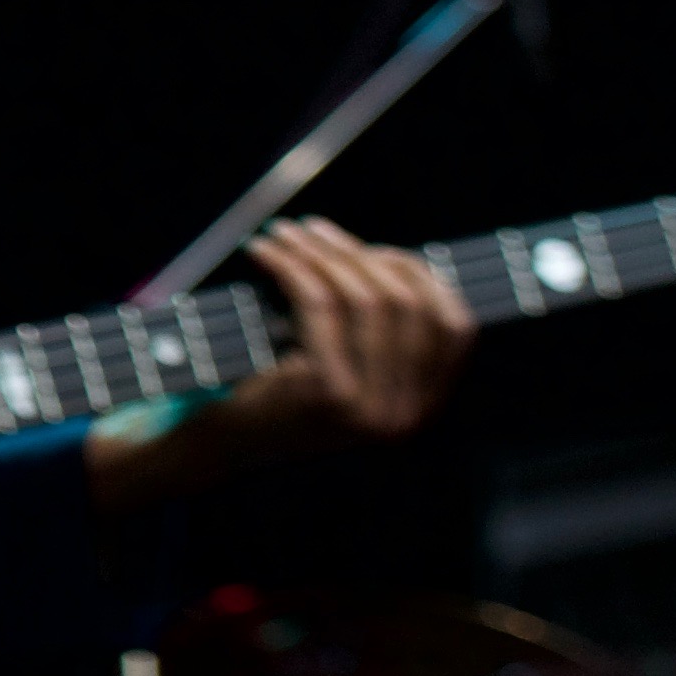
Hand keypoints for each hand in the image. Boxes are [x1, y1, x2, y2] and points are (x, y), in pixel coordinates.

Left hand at [86, 218, 473, 510]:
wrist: (221, 445)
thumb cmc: (276, 394)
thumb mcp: (342, 367)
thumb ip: (373, 329)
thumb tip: (382, 254)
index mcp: (421, 407)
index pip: (455, 327)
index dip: (421, 276)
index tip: (375, 249)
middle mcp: (405, 414)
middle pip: (404, 303)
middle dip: (357, 254)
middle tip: (312, 230)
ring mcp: (369, 408)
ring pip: (362, 298)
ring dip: (318, 252)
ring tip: (284, 234)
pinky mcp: (327, 392)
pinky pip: (317, 304)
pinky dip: (289, 265)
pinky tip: (263, 251)